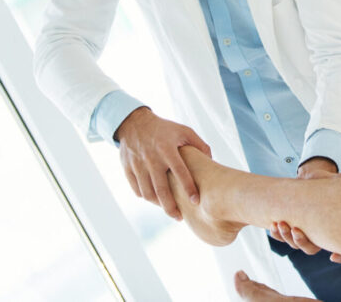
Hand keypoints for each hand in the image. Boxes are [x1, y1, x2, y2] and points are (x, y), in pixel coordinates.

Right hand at [115, 106, 211, 220]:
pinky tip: (156, 200)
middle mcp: (152, 158)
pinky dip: (146, 197)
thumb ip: (199, 145)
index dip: (188, 188)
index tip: (196, 201)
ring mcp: (138, 164)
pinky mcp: (128, 168)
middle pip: (161, 189)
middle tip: (179, 218)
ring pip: (148, 193)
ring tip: (170, 210)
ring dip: (159, 205)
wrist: (134, 123)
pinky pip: (137, 189)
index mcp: (167, 149)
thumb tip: (212, 161)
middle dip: (171, 207)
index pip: (180, 172)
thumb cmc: (164, 129)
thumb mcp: (184, 131)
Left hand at [268, 157, 340, 261]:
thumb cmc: (325, 180)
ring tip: (281, 224)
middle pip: (311, 249)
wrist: (309, 178)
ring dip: (286, 238)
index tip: (333, 257)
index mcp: (333, 226)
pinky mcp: (290, 228)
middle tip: (295, 230)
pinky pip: (282, 237)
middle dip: (301, 242)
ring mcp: (304, 233)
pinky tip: (274, 224)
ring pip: (295, 245)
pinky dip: (277, 234)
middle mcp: (319, 234)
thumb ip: (339, 182)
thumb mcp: (335, 179)